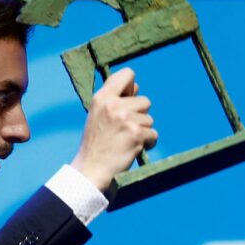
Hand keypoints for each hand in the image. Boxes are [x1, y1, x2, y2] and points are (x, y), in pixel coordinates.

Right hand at [70, 68, 157, 191]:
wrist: (91, 169)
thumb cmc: (96, 143)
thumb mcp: (97, 114)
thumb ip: (114, 99)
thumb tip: (136, 87)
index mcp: (101, 97)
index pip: (128, 74)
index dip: (132, 87)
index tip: (126, 100)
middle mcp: (113, 105)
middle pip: (145, 101)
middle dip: (139, 116)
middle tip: (122, 130)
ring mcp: (125, 119)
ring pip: (150, 119)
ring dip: (142, 131)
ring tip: (125, 141)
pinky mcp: (136, 134)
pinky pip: (153, 134)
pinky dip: (147, 143)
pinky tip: (132, 149)